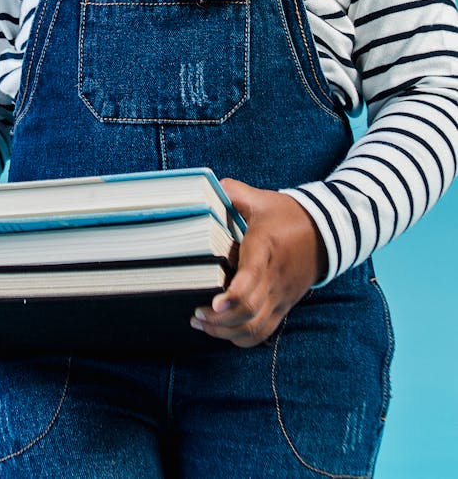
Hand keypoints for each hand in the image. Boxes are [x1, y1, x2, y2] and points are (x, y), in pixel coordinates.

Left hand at [190, 179, 326, 347]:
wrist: (328, 231)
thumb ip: (234, 193)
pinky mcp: (284, 306)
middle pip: (249, 312)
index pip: (251, 279)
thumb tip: (209, 186)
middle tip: (195, 314)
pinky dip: (241, 338)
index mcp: (265, 249)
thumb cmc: (288, 215)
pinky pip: (263, 332)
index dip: (232, 296)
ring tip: (202, 324)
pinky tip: (222, 331)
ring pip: (255, 328)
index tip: (213, 304)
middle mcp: (273, 279)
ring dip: (226, 332)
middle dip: (219, 320)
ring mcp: (280, 296)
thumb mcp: (262, 200)